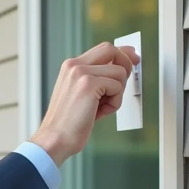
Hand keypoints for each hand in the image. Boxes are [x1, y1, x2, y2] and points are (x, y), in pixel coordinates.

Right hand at [30, 41, 138, 165]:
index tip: (133, 59)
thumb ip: (98, 78)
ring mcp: (80, 73)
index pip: (103, 49)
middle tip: (126, 81)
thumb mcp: (82, 94)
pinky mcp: (88, 84)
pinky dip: (114, 103)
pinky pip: (117, 87)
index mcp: (71, 66)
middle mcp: (74, 65)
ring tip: (102, 107)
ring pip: (119, 72)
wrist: (55, 139)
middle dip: (126, 64)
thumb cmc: (69, 122)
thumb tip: (122, 68)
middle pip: (112, 50)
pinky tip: (101, 112)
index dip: (122, 53)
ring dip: (118, 93)